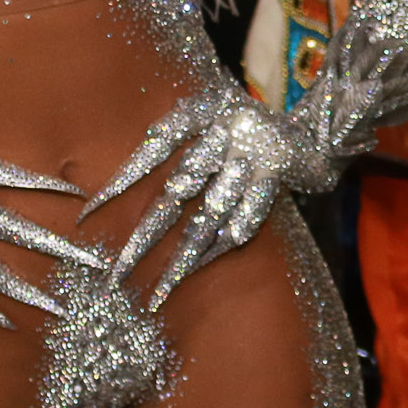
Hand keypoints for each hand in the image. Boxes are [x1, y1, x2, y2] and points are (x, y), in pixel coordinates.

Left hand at [89, 92, 324, 308]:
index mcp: (206, 112)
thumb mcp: (211, 112)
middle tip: (115, 274)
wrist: (318, 128)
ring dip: (180, 260)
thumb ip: (175, 131)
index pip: (154, 147)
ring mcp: (253, 162)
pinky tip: (191, 275)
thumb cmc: (248, 122)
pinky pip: (241, 227)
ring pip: (208, 219)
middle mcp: (228, 135)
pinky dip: (216, 253)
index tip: (90, 214)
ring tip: (155, 295)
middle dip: (145, 236)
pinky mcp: (275, 186)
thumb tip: (134, 156)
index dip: (122, 179)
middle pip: (177, 191)